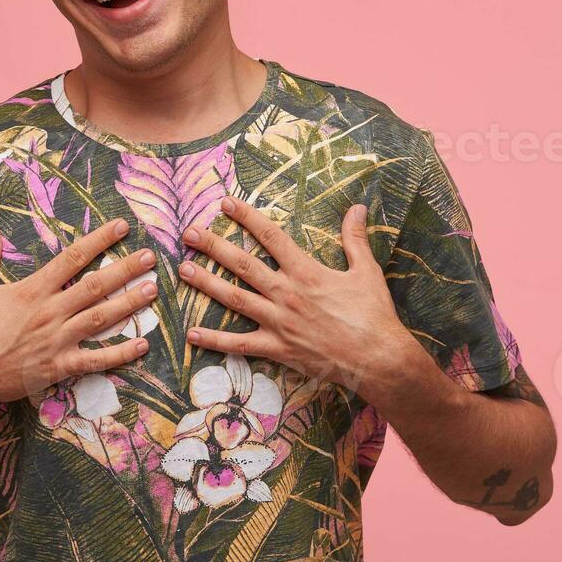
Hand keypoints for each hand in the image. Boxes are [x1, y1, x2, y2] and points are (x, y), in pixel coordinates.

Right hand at [0, 216, 156, 415]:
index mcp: (32, 290)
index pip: (73, 258)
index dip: (100, 241)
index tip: (122, 227)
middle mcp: (50, 313)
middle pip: (96, 286)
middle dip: (126, 269)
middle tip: (151, 258)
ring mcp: (56, 342)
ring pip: (101, 319)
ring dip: (129, 304)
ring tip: (152, 290)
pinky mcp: (57, 368)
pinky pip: (95, 361)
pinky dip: (120, 354)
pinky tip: (142, 345)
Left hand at [179, 195, 432, 409]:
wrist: (378, 358)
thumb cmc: (373, 314)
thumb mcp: (366, 271)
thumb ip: (355, 238)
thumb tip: (358, 207)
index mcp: (306, 272)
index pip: (271, 237)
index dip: (247, 218)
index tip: (226, 203)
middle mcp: (286, 294)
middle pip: (243, 265)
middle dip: (213, 246)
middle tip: (188, 233)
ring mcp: (278, 322)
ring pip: (234, 299)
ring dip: (206, 284)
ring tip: (183, 270)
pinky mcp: (277, 349)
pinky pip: (240, 344)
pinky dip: (215, 340)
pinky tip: (192, 333)